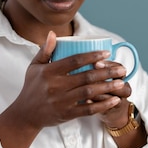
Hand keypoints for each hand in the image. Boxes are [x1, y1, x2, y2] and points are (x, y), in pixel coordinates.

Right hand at [12, 31, 129, 129]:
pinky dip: (102, 105)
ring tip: (121, 83)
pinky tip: (113, 100)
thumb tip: (53, 33)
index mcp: (49, 71)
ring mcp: (62, 101)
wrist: (26, 114)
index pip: (74, 60)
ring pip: (89, 92)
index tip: (106, 53)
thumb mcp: (34, 66)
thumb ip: (45, 50)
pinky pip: (87, 109)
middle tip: (122, 69)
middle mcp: (56, 86)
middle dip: (106, 72)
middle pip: (86, 76)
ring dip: (107, 87)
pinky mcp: (66, 114)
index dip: (92, 56)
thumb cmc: (32, 87)